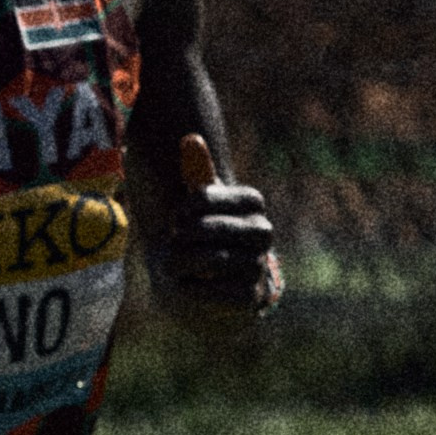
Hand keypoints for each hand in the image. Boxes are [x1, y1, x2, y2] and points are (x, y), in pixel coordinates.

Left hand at [159, 132, 282, 314]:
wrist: (202, 279)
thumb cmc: (198, 233)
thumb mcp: (196, 202)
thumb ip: (195, 171)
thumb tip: (191, 138)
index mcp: (252, 201)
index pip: (203, 197)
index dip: (181, 209)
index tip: (175, 218)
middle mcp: (263, 231)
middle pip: (206, 229)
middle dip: (181, 238)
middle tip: (172, 244)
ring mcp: (259, 264)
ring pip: (212, 260)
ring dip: (183, 264)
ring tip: (174, 265)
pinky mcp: (251, 296)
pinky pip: (217, 291)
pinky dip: (194, 290)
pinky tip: (189, 285)